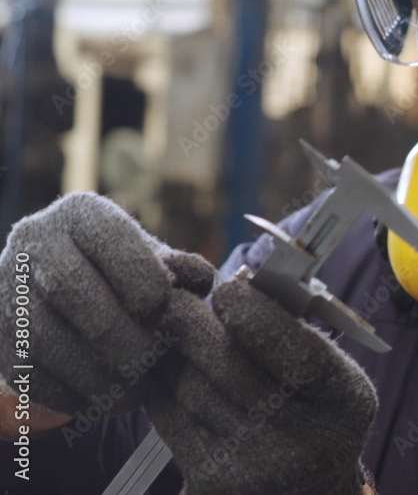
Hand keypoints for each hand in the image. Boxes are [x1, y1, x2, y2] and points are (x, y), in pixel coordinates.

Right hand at [0, 191, 214, 416]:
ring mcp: (7, 286)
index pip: (109, 236)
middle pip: (69, 288)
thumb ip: (182, 270)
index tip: (161, 310)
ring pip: (42, 336)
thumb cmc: (131, 278)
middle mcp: (34, 239)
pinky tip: (102, 402)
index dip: (140, 277)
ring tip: (133, 393)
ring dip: (94, 373)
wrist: (72, 302)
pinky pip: (25, 371)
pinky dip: (68, 394)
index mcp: (83, 213)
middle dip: (116, 332)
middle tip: (150, 362)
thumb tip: (200, 280)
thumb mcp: (158, 264)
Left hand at [145, 279, 377, 494]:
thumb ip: (292, 330)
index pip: (299, 355)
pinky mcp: (211, 482)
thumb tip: (238, 284)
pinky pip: (168, 417)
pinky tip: (168, 368)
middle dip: (194, 324)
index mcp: (345, 403)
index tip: (227, 289)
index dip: (256, 317)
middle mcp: (305, 444)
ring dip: (174, 353)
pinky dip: (161, 385)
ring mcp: (255, 470)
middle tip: (176, 297)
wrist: (307, 488)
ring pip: (192, 389)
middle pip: (231, 370)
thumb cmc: (315, 409)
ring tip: (174, 331)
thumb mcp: (329, 370)